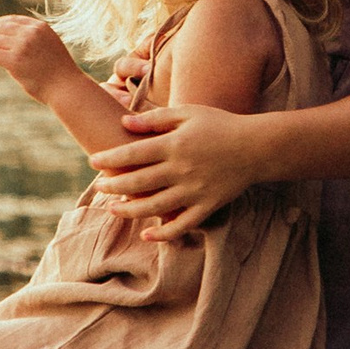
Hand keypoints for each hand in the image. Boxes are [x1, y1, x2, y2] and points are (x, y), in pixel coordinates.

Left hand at [0, 14, 74, 97]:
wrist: (66, 87)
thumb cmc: (59, 72)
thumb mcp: (50, 46)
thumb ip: (35, 39)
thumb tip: (15, 41)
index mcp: (40, 27)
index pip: (13, 20)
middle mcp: (30, 33)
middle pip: (1, 29)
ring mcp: (22, 46)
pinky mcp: (14, 61)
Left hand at [90, 102, 264, 236]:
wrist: (256, 146)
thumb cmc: (220, 124)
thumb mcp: (188, 113)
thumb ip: (155, 118)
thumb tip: (124, 122)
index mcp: (174, 144)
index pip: (132, 154)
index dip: (110, 159)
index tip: (93, 161)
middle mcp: (181, 169)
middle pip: (138, 182)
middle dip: (114, 186)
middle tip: (99, 186)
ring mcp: (194, 191)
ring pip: (154, 207)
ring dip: (130, 211)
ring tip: (113, 209)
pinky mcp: (207, 206)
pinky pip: (182, 225)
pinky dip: (163, 234)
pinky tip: (147, 235)